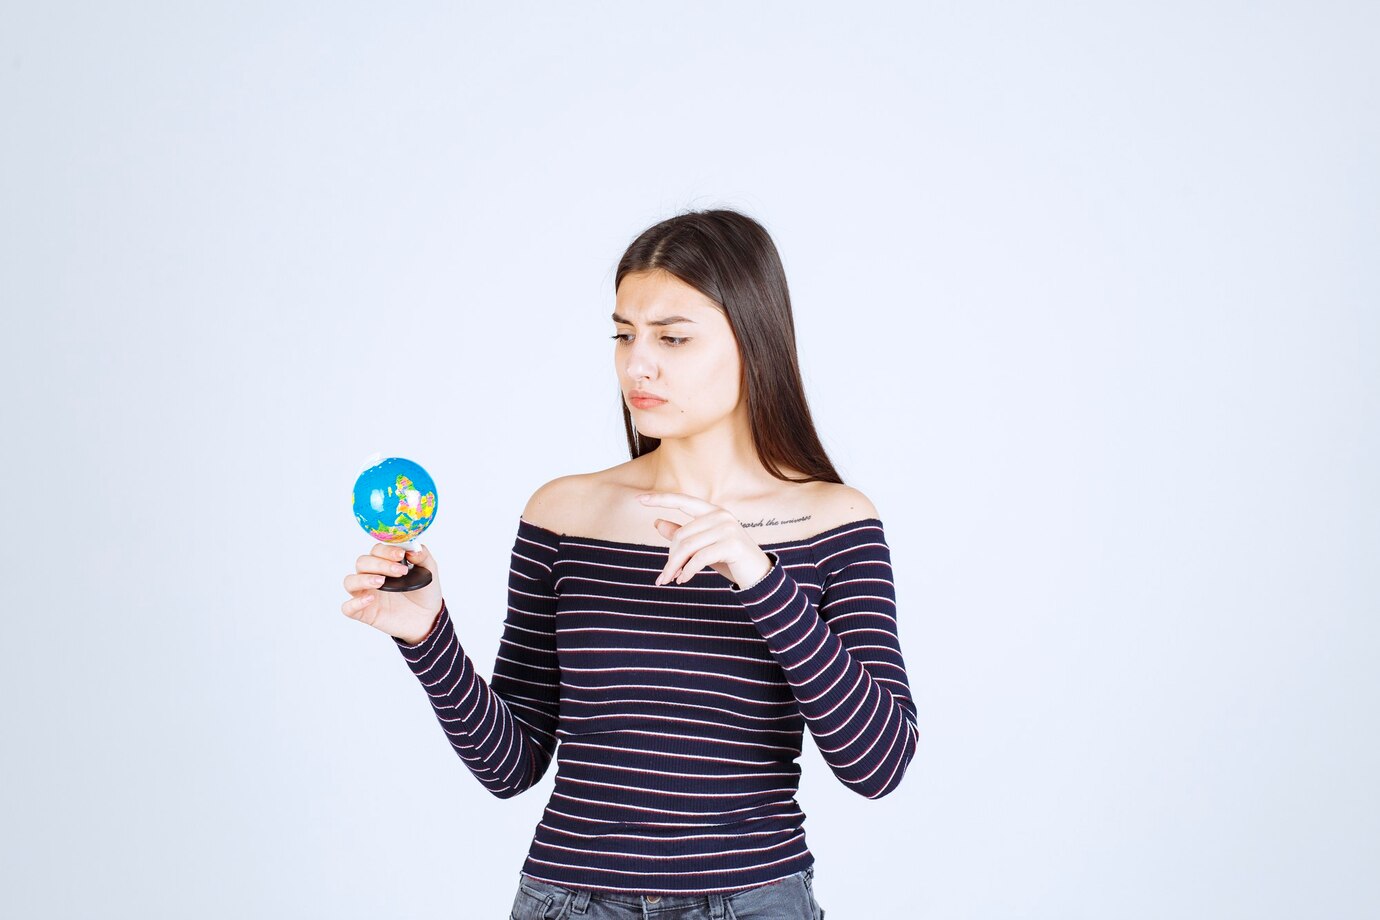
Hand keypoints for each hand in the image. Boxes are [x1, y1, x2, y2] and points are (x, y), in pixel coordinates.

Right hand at [340, 543, 443, 643]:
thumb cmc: (424, 593)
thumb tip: (414, 548)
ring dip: (363, 579)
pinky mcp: (365, 613)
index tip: (401, 555)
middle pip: (362, 562)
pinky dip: (354, 603)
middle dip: (380, 564)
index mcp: (385, 563)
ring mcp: (366, 594)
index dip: (386, 550)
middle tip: (400, 572)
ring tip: (382, 582)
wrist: (428, 618)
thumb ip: (423, 556)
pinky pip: (348, 608)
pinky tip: (370, 599)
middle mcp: (372, 576)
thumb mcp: (430, 571)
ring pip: (350, 581)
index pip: (376, 550)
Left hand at [638, 492, 773, 587]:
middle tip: (664, 577)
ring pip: (687, 547)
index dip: (661, 499)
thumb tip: (656, 522)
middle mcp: (721, 515)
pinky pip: (699, 558)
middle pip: (681, 535)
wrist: (759, 576)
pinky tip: (684, 580)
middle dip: (670, 558)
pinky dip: (688, 571)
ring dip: (676, 567)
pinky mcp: (731, 544)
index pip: (682, 500)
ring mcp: (727, 528)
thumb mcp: (703, 546)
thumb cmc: (729, 560)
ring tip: (671, 580)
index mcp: (713, 511)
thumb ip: (682, 534)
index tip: (638, 499)